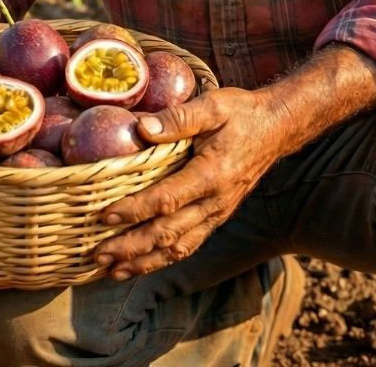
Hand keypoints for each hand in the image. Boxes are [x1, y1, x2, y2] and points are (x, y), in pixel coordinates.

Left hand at [95, 87, 286, 279]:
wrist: (276, 128)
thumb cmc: (242, 113)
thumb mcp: (213, 105)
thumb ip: (178, 118)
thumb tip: (141, 129)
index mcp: (212, 174)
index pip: (167, 200)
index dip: (135, 210)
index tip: (105, 215)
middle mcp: (215, 202)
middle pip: (168, 234)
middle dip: (131, 247)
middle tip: (98, 254)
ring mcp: (218, 213)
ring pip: (178, 247)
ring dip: (144, 261)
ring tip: (112, 270)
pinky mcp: (218, 216)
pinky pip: (189, 244)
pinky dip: (164, 259)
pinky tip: (143, 264)